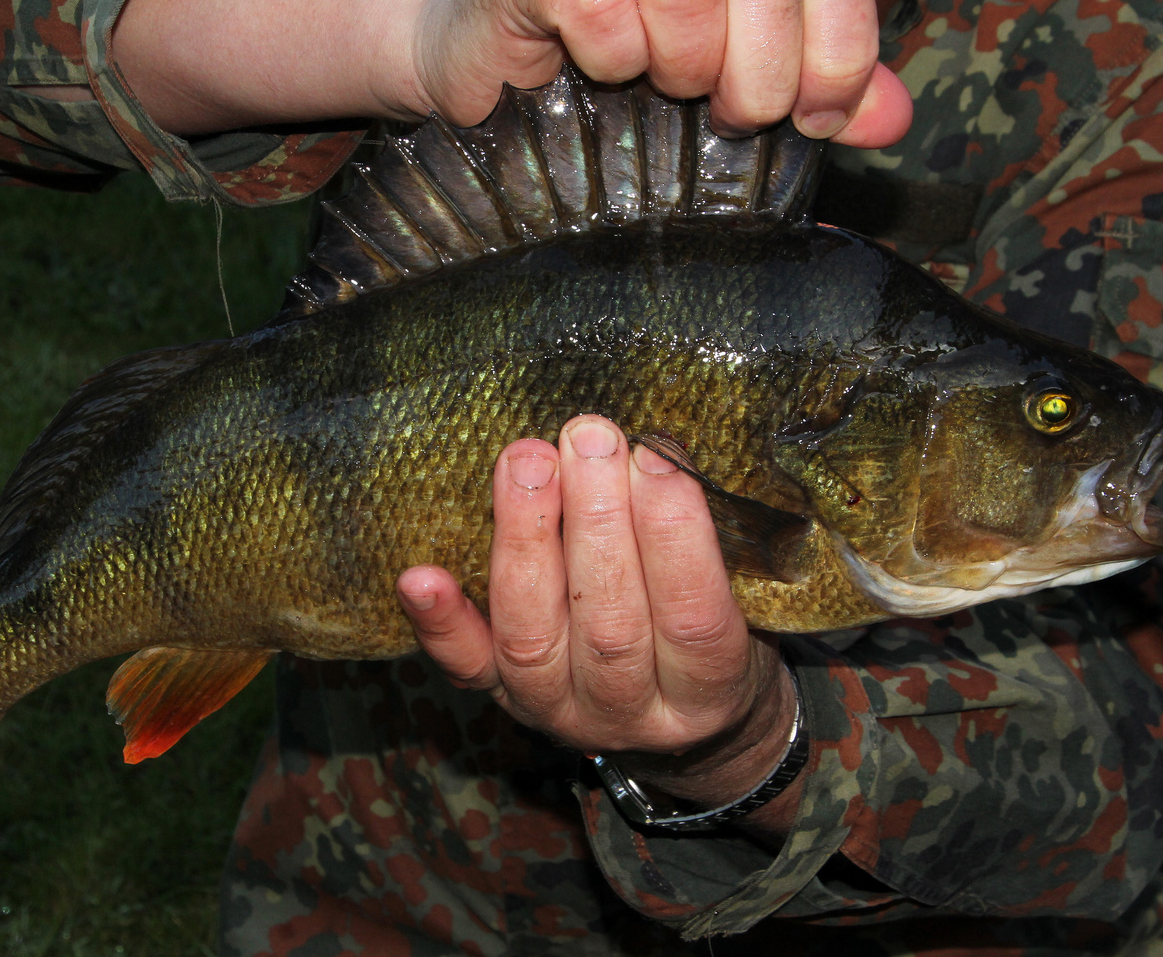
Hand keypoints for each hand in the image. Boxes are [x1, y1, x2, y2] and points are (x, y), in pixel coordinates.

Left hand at [397, 415, 804, 830]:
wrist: (679, 728)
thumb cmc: (709, 634)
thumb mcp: (743, 602)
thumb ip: (709, 545)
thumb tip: (660, 449)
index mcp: (707, 692)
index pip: (693, 619)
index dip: (675, 535)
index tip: (660, 456)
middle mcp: (629, 713)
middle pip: (608, 624)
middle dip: (596, 520)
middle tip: (590, 435)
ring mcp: (557, 711)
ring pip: (532, 637)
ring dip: (525, 539)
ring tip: (528, 459)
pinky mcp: (501, 699)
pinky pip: (465, 667)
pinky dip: (441, 622)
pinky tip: (419, 576)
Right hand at [412, 0, 908, 142]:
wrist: (485, 75)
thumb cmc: (610, 85)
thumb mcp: (724, 92)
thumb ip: (813, 97)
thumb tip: (892, 116)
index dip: (839, 46)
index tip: (814, 118)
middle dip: (763, 66)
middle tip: (732, 117)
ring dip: (685, 59)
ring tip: (662, 92)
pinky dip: (612, 51)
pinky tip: (600, 72)